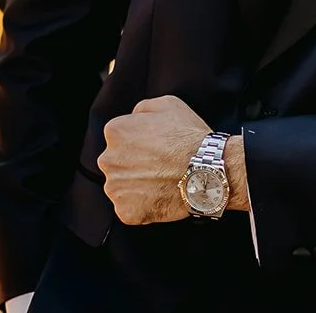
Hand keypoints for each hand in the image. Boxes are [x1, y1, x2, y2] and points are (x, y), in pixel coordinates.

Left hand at [98, 96, 208, 224]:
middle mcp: (108, 160)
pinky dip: (143, 206)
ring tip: (162, 182)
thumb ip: (142, 109)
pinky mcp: (126, 211)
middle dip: (134, 164)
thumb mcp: (168, 104)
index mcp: (115, 131)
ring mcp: (115, 188)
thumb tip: (134, 117)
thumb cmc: (189, 137)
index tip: (155, 147)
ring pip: (121, 187)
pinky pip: (130, 209)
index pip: (120, 137)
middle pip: (117, 163)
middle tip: (159, 165)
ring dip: (137, 186)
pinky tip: (161, 196)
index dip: (140, 142)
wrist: (206, 170)